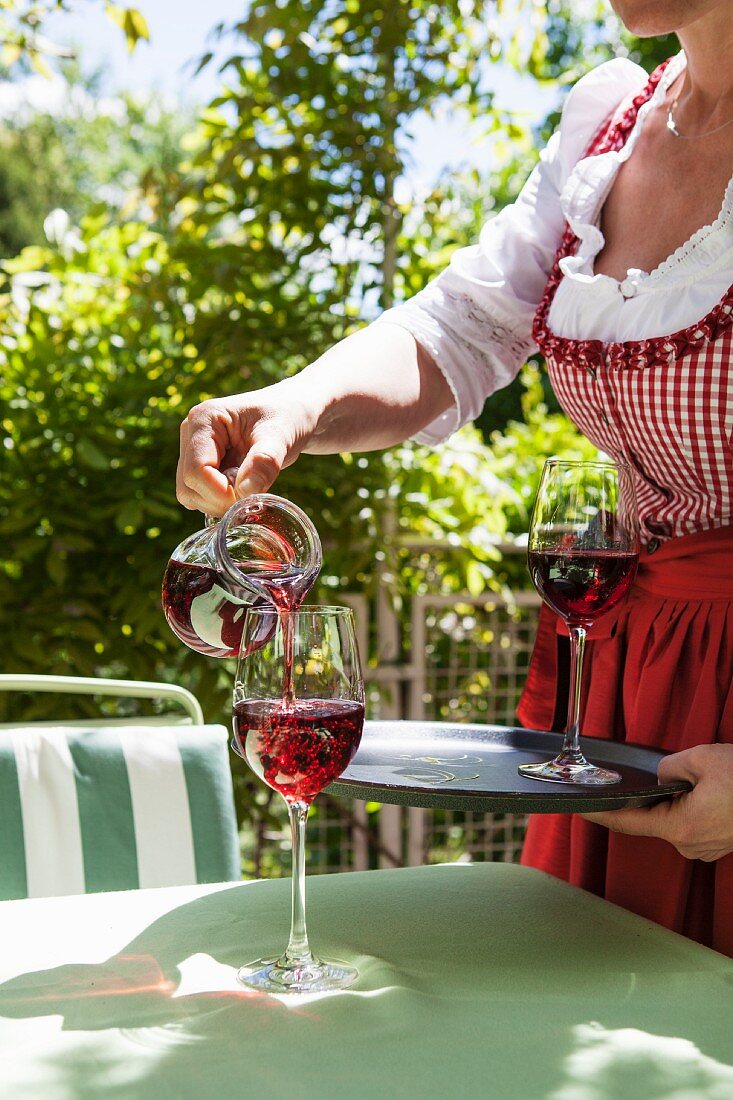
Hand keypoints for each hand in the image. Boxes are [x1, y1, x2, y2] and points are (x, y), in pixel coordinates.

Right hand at [176, 382, 319, 515]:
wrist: (290, 415)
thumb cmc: (286, 418)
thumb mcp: (281, 435)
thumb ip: (265, 461)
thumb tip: (246, 491)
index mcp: (205, 419)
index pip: (196, 469)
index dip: (220, 492)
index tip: (249, 497)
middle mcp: (190, 433)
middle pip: (188, 485)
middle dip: (219, 500)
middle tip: (252, 494)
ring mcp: (192, 450)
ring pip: (190, 494)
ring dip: (219, 501)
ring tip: (249, 484)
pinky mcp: (199, 465)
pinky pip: (199, 495)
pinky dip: (219, 500)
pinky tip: (242, 486)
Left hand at [581, 744, 732, 861]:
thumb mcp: (704, 759)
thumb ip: (670, 767)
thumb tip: (662, 776)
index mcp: (681, 827)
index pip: (626, 822)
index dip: (598, 815)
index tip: (577, 810)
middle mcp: (690, 844)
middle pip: (653, 817)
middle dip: (656, 793)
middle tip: (681, 773)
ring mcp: (705, 847)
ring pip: (675, 817)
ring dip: (679, 797)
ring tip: (706, 780)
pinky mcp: (718, 843)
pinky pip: (692, 821)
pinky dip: (693, 804)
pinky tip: (711, 790)